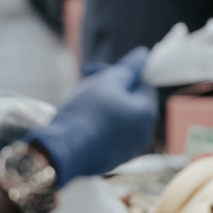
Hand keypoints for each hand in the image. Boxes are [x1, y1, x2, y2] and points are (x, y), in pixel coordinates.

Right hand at [24, 47, 157, 186]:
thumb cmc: (86, 112)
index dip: (122, 73)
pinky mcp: (118, 158)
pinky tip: (84, 119)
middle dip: (111, 87)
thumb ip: (128, 68)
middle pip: (133, 101)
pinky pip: (115, 133)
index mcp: (147, 113)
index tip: (98, 70)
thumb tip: (145, 55)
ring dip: (106, 103)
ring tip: (82, 99)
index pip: (144, 84)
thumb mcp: (106, 82)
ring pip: (123, 116)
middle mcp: (146, 133)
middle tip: (86, 80)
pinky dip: (103, 123)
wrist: (65, 150)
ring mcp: (133, 148)